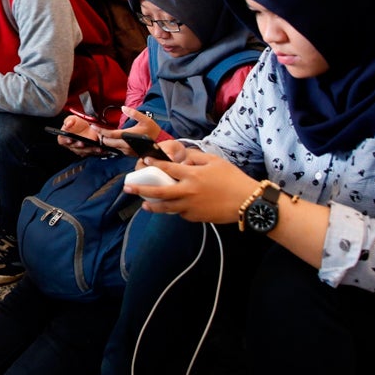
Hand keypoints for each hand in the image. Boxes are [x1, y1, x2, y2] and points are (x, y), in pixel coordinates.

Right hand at [55, 115, 112, 155]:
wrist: (87, 127)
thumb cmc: (78, 124)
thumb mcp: (72, 119)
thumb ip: (69, 121)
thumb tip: (67, 124)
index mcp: (65, 137)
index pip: (62, 140)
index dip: (65, 140)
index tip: (70, 140)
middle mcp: (71, 144)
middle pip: (74, 147)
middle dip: (78, 145)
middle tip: (82, 143)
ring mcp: (79, 149)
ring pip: (83, 151)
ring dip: (89, 149)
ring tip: (94, 147)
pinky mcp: (87, 151)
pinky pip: (91, 152)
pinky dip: (96, 151)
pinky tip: (100, 149)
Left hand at [126, 149, 257, 222]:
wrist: (246, 202)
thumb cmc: (232, 179)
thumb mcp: (215, 161)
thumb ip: (196, 158)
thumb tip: (182, 156)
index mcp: (192, 175)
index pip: (167, 168)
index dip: (154, 164)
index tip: (144, 161)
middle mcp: (188, 191)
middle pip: (159, 191)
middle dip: (141, 189)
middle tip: (128, 188)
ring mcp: (190, 206)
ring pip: (166, 208)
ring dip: (153, 205)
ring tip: (144, 204)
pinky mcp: (195, 217)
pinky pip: (180, 213)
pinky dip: (175, 209)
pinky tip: (172, 207)